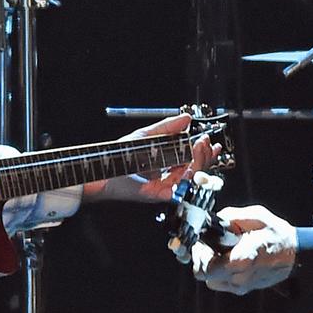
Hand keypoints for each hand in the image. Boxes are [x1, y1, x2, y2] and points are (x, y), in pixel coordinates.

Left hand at [82, 113, 221, 202]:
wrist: (103, 170)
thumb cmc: (121, 155)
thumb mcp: (147, 135)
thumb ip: (167, 127)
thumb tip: (186, 119)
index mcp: (167, 164)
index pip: (192, 160)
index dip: (203, 152)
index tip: (209, 142)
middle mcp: (168, 176)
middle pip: (195, 170)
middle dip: (204, 156)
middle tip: (205, 144)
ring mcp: (164, 186)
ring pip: (190, 179)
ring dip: (198, 164)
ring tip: (199, 149)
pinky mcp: (158, 194)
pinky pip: (178, 188)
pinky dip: (186, 178)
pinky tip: (189, 166)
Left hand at [193, 204, 296, 294]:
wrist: (296, 254)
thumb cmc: (278, 235)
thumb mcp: (256, 216)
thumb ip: (231, 217)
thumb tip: (214, 220)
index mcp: (240, 260)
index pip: (204, 268)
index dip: (199, 254)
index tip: (203, 242)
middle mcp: (239, 278)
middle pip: (204, 275)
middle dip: (204, 258)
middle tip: (211, 244)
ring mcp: (241, 286)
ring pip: (212, 280)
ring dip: (212, 266)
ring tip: (223, 250)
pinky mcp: (244, 289)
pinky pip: (223, 282)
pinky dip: (221, 271)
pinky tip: (231, 257)